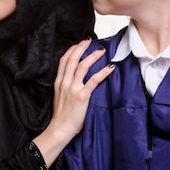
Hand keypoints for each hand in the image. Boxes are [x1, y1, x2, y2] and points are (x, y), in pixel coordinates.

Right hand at [33, 39, 114, 165]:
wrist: (60, 129)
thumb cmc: (62, 116)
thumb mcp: (60, 97)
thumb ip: (66, 86)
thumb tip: (76, 79)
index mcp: (59, 82)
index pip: (63, 61)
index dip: (71, 50)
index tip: (79, 44)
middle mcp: (65, 82)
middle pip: (72, 59)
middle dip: (81, 47)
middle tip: (90, 41)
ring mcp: (73, 88)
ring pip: (82, 66)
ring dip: (93, 56)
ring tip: (102, 51)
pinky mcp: (82, 96)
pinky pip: (94, 80)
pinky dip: (103, 72)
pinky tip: (110, 68)